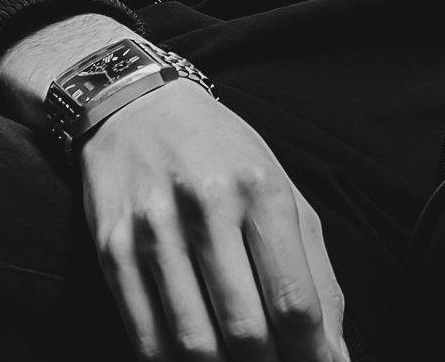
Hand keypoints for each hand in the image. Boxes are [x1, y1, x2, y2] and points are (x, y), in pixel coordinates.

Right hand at [82, 80, 349, 360]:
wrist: (136, 108)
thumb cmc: (222, 155)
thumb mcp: (284, 191)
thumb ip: (315, 272)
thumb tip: (334, 352)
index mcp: (261, 190)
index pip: (294, 300)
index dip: (312, 355)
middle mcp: (206, 208)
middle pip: (246, 330)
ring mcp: (152, 232)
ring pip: (193, 344)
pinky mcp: (111, 252)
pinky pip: (146, 337)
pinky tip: (198, 359)